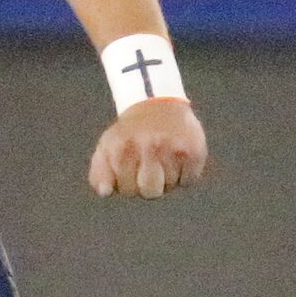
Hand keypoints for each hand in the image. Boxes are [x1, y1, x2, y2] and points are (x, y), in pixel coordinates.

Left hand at [88, 96, 207, 199]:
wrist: (157, 104)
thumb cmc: (129, 134)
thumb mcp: (107, 148)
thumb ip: (100, 173)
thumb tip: (105, 192)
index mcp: (123, 148)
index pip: (128, 190)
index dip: (129, 185)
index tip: (130, 169)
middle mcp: (149, 145)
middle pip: (151, 192)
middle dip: (148, 186)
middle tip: (147, 167)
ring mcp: (174, 147)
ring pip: (170, 185)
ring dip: (166, 178)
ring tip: (162, 157)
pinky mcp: (195, 150)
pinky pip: (189, 180)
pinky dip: (185, 174)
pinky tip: (177, 157)